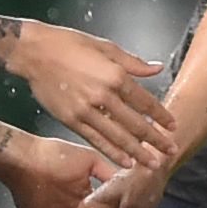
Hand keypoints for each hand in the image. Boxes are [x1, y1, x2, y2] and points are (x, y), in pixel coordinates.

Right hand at [3, 19, 175, 174]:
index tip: (172, 125)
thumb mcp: (105, 46)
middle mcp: (103, 95)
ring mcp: (86, 110)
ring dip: (138, 153)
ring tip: (152, 164)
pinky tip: (125, 162)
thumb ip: (133, 62)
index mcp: (115, 75)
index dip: (161, 116)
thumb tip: (157, 68)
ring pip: (118, 137)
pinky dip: (112, 152)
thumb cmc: (68, 44)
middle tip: (170, 151)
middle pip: (136, 124)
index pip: (145, 101)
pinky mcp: (72, 120)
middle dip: (155, 140)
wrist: (34, 52)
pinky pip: (96, 140)